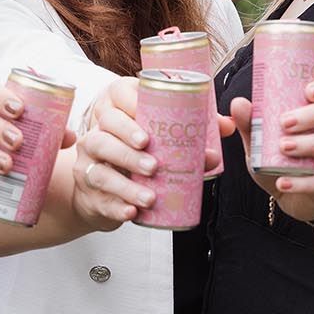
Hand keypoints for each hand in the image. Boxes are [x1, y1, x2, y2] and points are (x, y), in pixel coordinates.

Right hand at [69, 78, 230, 226]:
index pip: (114, 100)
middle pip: (103, 136)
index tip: (147, 134)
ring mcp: (87, 164)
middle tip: (154, 166)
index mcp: (114, 110)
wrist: (102, 184)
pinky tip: (132, 212)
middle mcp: (96, 134)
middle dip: (128, 152)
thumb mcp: (157, 135)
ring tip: (150, 197)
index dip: (127, 113)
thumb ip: (191, 128)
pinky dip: (116, 207)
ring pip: (100, 172)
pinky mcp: (87, 192)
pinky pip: (99, 199)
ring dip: (126, 186)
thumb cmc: (137, 150)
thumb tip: (226, 125)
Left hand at [230, 74, 313, 221]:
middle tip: (285, 122)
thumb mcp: (260, 138)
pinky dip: (300, 182)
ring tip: (283, 147)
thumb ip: (250, 121)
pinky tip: (282, 181)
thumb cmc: (277, 157)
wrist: (285, 193)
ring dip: (309, 143)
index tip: (308, 91)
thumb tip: (238, 103)